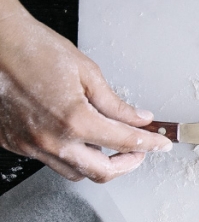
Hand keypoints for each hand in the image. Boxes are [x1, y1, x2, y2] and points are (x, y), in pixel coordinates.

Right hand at [0, 0, 171, 182]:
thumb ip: (116, 104)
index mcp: (75, 120)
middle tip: (138, 152)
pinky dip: (69, 154)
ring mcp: (30, 145)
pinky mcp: (15, 143)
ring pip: (75, 171)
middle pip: (101, 172)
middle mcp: (52, 140)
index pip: (125, 142)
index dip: (150, 144)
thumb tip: (139, 119)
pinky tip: (76, 138)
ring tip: (108, 146)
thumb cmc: (35, 49)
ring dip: (97, 164)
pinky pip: (49, 160)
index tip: (161, 144)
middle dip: (126, 165)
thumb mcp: (88, 73)